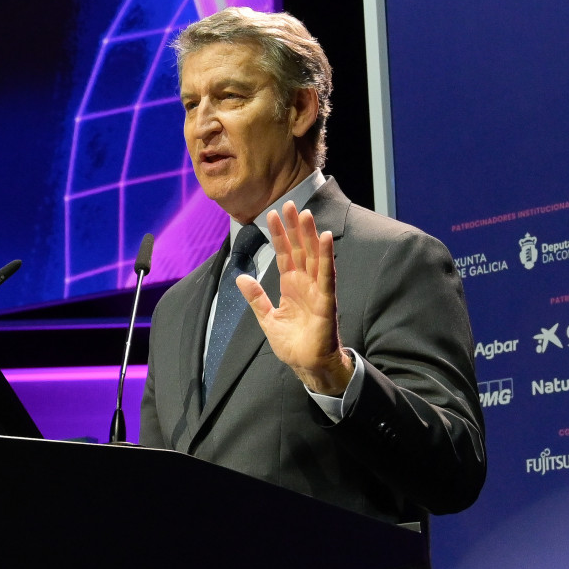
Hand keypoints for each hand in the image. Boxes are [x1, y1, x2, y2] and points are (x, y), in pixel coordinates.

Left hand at [236, 200, 352, 395]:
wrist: (306, 364)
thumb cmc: (292, 343)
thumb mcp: (267, 318)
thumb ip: (256, 297)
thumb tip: (241, 277)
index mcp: (290, 286)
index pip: (284, 254)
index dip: (278, 235)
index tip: (272, 214)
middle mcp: (304, 283)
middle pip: (298, 249)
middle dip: (293, 227)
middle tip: (288, 204)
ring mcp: (316, 290)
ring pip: (312, 256)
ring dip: (309, 235)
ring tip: (304, 214)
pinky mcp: (326, 300)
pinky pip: (327, 274)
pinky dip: (326, 256)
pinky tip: (325, 239)